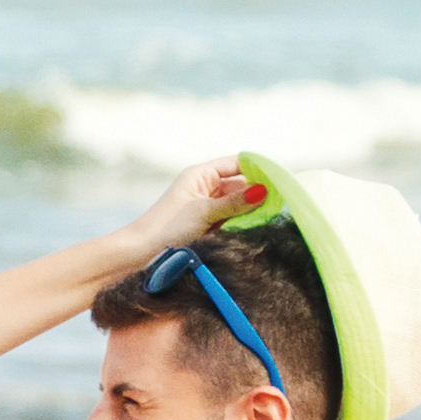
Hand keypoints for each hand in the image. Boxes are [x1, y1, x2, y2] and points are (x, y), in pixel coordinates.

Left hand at [117, 156, 266, 261]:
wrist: (139, 255)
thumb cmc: (166, 228)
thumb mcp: (204, 212)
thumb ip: (235, 202)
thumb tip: (264, 190)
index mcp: (200, 174)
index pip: (237, 164)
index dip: (258, 169)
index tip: (280, 179)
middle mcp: (205, 187)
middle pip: (241, 185)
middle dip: (258, 194)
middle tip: (280, 204)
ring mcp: (207, 207)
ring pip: (239, 204)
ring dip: (251, 211)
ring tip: (268, 218)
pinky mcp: (207, 226)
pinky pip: (232, 220)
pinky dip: (242, 224)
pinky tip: (254, 230)